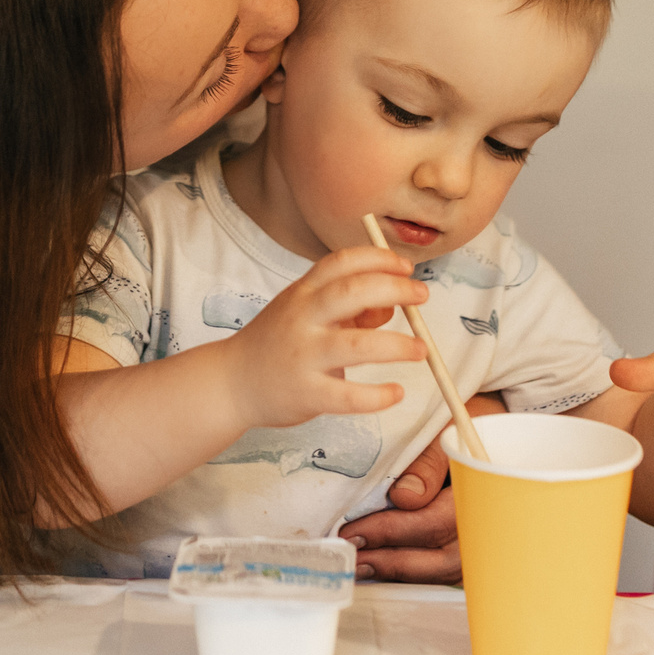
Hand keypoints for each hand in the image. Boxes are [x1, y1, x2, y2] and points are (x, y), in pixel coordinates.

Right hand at [225, 246, 426, 429]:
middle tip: (421, 296)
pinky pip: (348, 396)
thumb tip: (391, 309)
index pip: (341, 262)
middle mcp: (302, 318)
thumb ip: (348, 309)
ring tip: (420, 349)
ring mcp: (303, 355)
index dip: (378, 258)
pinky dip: (377, 395)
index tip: (406, 266)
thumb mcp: (305, 313)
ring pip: (356, 345)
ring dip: (395, 345)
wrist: (232, 382)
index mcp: (303, 293)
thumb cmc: (277, 344)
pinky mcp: (306, 393)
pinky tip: (395, 392)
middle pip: (352, 292)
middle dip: (394, 290)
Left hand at [336, 395, 504, 582]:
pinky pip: (444, 569)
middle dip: (393, 560)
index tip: (355, 531)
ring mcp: (482, 541)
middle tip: (352, 555)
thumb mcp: (447, 432)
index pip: (434, 523)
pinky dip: (415, 572)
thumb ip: (427, 463)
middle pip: (441, 558)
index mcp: (481, 492)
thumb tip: (403, 497)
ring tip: (362, 566)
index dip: (391, 530)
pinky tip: (384, 570)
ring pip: (443, 570)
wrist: (494, 435)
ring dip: (402, 572)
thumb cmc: (467, 429)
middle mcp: (487, 525)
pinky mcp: (471, 548)